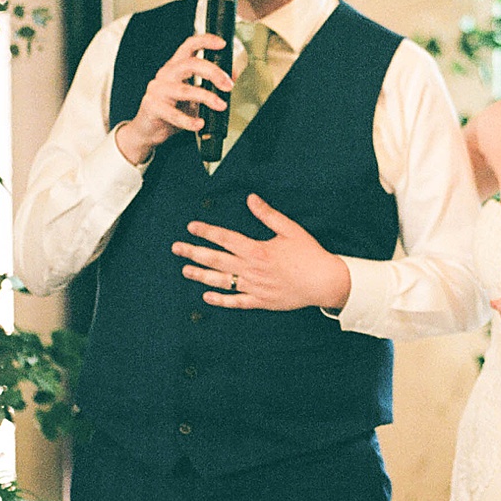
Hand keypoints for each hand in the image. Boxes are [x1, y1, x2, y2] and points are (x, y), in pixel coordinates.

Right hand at [115, 32, 231, 167]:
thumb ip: (210, 86)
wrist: (149, 130)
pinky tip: (199, 124)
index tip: (222, 44)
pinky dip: (189, 120)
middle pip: (189, 64)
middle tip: (228, 85)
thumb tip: (232, 77)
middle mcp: (165, 74)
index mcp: (176, 66)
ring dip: (206, 97)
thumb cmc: (173, 109)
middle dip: (213, 72)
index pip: (189, 46)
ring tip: (220, 105)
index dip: (205, 41)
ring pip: (184, 90)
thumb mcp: (194, 95)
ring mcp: (157, 90)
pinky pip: (173, 114)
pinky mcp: (152, 107)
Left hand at [172, 193, 351, 311]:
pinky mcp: (260, 301)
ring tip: (185, 270)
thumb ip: (268, 214)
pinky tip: (207, 296)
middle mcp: (251, 269)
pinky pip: (236, 302)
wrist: (324, 282)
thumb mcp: (290, 229)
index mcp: (257, 249)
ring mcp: (253, 287)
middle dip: (194, 252)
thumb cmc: (309, 254)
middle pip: (216, 259)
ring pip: (221, 281)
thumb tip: (251, 198)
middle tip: (177, 248)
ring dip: (201, 275)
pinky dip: (220, 300)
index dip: (206, 232)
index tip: (192, 227)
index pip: (225, 238)